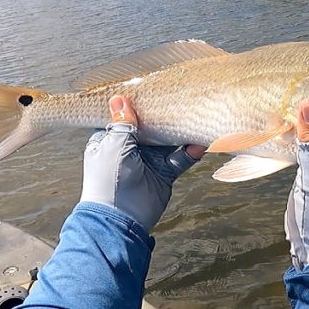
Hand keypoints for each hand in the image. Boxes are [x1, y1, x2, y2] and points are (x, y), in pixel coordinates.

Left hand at [80, 96, 205, 231]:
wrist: (120, 219)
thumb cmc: (108, 180)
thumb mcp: (114, 145)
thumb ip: (123, 123)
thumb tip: (120, 98)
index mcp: (110, 140)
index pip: (123, 118)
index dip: (135, 106)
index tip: (150, 89)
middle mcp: (129, 149)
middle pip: (149, 127)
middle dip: (163, 117)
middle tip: (180, 100)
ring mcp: (147, 162)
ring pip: (167, 142)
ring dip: (180, 132)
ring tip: (194, 119)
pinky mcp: (163, 174)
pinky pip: (179, 159)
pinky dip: (190, 152)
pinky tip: (200, 144)